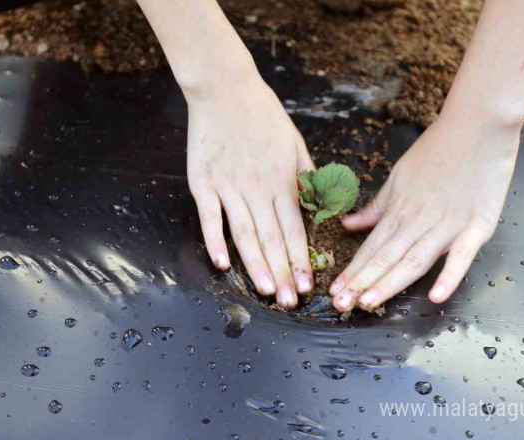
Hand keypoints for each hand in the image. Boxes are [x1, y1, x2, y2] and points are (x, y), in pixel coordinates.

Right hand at [186, 78, 315, 308]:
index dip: (301, 259)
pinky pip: (210, 217)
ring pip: (245, 233)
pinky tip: (222, 264)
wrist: (225, 89)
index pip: (295, 228)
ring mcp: (228, 186)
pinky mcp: (203, 183)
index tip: (308, 285)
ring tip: (266, 291)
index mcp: (281, 180)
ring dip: (256, 265)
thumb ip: (306, 177)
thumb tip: (320, 206)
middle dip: (283, 272)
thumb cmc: (263, 115)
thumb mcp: (295, 143)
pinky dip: (216, 241)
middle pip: (272, 238)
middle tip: (291, 302)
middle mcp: (257, 188)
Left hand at [329, 113, 519, 312]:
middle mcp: (419, 220)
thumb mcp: (399, 176)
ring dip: (389, 283)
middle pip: (386, 257)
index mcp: (400, 210)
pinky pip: (462, 255)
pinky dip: (449, 276)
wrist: (477, 123)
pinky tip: (434, 296)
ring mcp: (448, 224)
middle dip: (362, 283)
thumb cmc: (439, 149)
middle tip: (341, 305)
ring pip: (414, 260)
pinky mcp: (478, 224)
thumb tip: (349, 225)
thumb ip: (377, 206)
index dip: (352, 271)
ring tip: (368, 302)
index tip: (334, 292)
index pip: (371, 247)